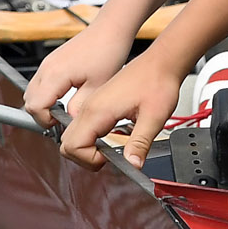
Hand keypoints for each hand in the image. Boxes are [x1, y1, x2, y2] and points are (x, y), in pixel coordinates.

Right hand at [22, 17, 134, 124]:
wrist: (110, 29)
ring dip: (44, 104)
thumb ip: (79, 107)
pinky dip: (47, 94)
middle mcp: (46, 67)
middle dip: (42, 114)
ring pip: (32, 92)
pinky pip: (40, 83)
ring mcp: (48, 63)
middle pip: (28, 101)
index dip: (46, 120)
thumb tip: (70, 122)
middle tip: (62, 119)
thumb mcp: (97, 86)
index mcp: (54, 74)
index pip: (35, 107)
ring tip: (64, 109)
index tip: (61, 124)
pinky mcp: (53, 61)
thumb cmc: (106, 51)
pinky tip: (65, 96)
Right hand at [57, 48, 192, 169]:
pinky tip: (113, 135)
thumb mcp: (154, 118)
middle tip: (109, 157)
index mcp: (97, 110)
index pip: (72, 146)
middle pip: (67, 143)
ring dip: (88, 148)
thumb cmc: (157, 82)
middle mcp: (89, 107)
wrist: (161, 62)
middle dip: (85, 157)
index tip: (110, 159)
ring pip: (73, 135)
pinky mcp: (97, 103)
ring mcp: (92, 104)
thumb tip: (133, 166)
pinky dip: (92, 138)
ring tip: (112, 147)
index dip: (89, 159)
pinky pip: (83, 127)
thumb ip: (140, 144)